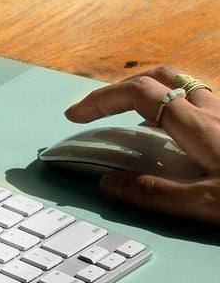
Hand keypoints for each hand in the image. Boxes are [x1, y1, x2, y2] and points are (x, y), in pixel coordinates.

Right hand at [64, 64, 219, 223]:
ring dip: (150, 96)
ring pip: (181, 87)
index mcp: (197, 125)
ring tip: (132, 120)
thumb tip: (110, 184)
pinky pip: (200, 104)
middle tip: (97, 109)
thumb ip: (154, 194)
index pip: (138, 93)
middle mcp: (213, 111)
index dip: (101, 100)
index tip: (76, 115)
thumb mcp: (204, 204)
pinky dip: (175, 110)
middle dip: (120, 88)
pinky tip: (172, 136)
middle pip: (158, 78)